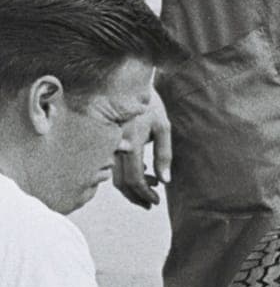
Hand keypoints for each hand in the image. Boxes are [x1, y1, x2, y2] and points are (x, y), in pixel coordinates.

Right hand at [112, 85, 171, 208]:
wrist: (127, 83)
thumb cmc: (149, 104)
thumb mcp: (163, 127)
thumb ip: (164, 155)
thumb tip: (165, 181)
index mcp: (130, 141)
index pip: (134, 179)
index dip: (145, 194)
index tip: (156, 201)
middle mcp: (115, 145)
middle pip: (122, 182)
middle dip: (137, 196)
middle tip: (152, 203)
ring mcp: (109, 144)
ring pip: (115, 176)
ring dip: (133, 188)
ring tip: (152, 187)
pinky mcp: (107, 143)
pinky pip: (113, 166)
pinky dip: (127, 174)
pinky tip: (143, 171)